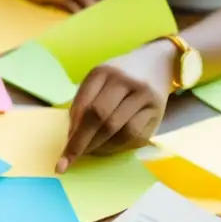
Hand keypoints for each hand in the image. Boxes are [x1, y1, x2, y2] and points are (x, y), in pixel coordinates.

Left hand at [58, 42, 174, 170]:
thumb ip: (84, 103)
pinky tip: (109, 147)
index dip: (73, 132)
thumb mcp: (98, 80)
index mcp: (103, 72)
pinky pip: (137, 136)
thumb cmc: (119, 76)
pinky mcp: (158, 111)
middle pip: (101, 118)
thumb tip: (72, 135)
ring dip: (102, 147)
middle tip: (71, 160)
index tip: (62, 153)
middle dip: (83, 143)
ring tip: (91, 152)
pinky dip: (120, 146)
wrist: (156, 61)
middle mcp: (125, 82)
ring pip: (120, 130)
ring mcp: (144, 96)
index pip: (84, 106)